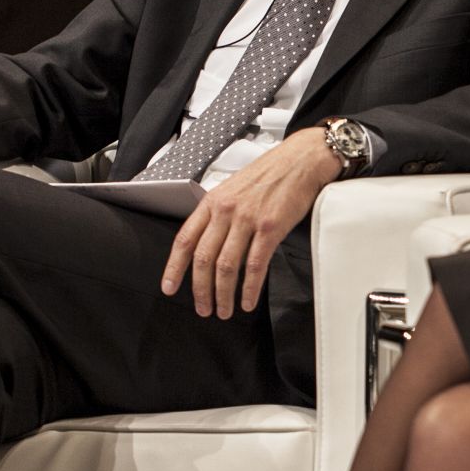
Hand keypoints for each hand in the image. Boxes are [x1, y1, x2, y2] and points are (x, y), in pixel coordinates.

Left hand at [161, 128, 343, 317]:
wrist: (300, 160)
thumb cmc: (269, 174)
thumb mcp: (233, 189)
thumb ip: (219, 215)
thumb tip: (210, 245)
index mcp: (212, 202)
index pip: (185, 239)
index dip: (174, 268)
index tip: (169, 288)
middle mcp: (226, 211)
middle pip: (204, 258)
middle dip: (201, 290)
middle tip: (204, 309)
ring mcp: (248, 219)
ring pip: (227, 267)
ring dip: (224, 294)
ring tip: (225, 310)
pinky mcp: (271, 228)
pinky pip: (255, 266)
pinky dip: (250, 289)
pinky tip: (248, 301)